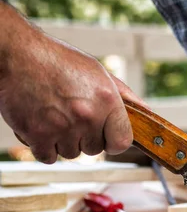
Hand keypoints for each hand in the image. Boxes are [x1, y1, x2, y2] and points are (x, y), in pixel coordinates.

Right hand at [0, 23, 143, 162]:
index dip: (114, 142)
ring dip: (63, 141)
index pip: (122, 142)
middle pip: (94, 149)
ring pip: (71, 153)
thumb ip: (124, 95)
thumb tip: (146, 112)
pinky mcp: (37, 135)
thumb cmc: (57, 61)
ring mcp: (62, 128)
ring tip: (54, 116)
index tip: (106, 137)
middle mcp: (88, 117)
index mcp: (107, 101)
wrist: (15, 54)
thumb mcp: (98, 72)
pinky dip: (44, 147)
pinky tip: (40, 126)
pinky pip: (49, 157)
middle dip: (84, 137)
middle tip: (71, 116)